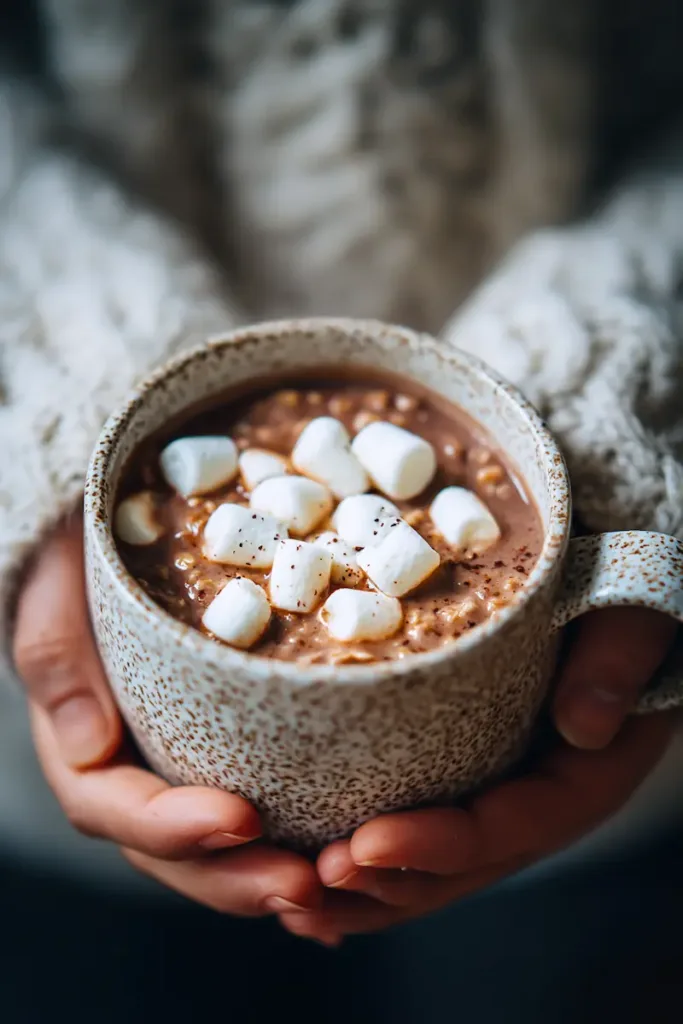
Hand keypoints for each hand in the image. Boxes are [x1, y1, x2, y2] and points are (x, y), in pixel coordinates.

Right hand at [13, 516, 320, 916]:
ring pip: (219, 847)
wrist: (119, 520)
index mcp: (80, 738)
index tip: (241, 817)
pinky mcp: (232, 745)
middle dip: (236, 878)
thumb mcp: (51, 577)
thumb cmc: (81, 542)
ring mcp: (182, 761)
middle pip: (173, 850)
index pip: (112, 805)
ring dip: (272, 877)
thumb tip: (89, 748)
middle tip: (306, 885)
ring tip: (337, 889)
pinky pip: (265, 805)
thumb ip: (54, 649)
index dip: (172, 826)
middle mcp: (132, 764)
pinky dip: (300, 840)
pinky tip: (354, 856)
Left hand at [279, 607, 677, 943]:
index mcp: (584, 771)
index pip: (514, 824)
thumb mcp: (636, 611)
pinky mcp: (467, 771)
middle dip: (386, 882)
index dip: (439, 845)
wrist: (605, 585)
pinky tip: (309, 879)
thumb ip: (620, 655)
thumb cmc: (621, 593)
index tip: (364, 845)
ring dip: (367, 889)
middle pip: (463, 862)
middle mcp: (539, 793)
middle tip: (309, 881)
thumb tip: (582, 727)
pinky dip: (369, 859)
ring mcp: (501, 788)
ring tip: (294, 899)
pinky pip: (419, 822)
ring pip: (436, 860)